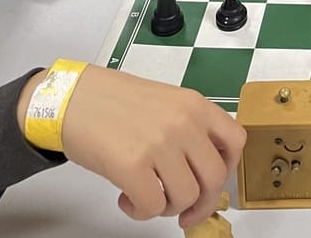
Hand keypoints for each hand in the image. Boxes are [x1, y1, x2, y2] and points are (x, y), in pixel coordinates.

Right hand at [55, 67, 245, 226]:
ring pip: (186, 197)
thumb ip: (190, 129)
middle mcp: (184, 122)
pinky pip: (153, 207)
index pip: (236, 142)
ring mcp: (160, 143)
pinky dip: (141, 212)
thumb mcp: (168, 104)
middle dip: (201, 202)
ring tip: (148, 196)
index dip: (227, 170)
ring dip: (167, 208)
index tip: (212, 183)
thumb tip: (204, 169)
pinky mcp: (132, 165)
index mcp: (196, 105)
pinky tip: (127, 199)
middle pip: (215, 178)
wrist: (75, 98)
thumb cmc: (116, 103)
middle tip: (183, 209)